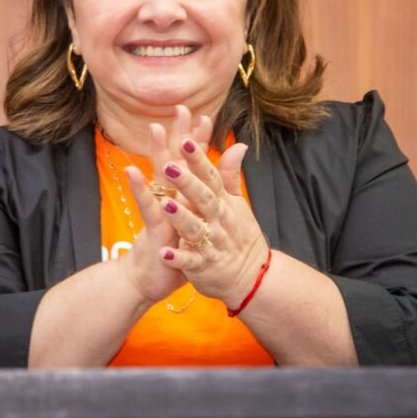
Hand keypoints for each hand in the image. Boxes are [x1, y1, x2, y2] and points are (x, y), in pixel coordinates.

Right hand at [113, 109, 211, 307]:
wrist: (148, 280)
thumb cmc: (173, 250)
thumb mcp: (194, 224)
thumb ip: (207, 198)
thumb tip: (216, 185)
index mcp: (182, 198)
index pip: (192, 166)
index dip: (198, 143)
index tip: (205, 116)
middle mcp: (170, 200)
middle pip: (176, 162)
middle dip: (179, 136)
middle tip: (181, 108)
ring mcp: (159, 212)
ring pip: (159, 178)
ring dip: (157, 153)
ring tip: (155, 128)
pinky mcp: (152, 228)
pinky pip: (146, 207)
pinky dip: (139, 189)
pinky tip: (132, 171)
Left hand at [145, 106, 270, 308]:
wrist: (252, 277)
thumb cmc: (240, 235)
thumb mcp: (237, 204)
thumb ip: (230, 175)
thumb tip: (238, 145)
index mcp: (223, 203)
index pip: (210, 177)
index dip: (199, 160)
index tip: (186, 140)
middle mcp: (217, 221)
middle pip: (203, 199)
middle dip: (187, 183)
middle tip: (170, 166)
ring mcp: (211, 244)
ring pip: (195, 229)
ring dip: (181, 218)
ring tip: (165, 205)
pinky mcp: (203, 267)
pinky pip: (190, 263)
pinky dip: (178, 259)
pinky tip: (164, 254)